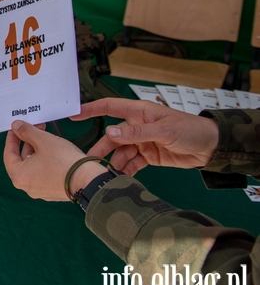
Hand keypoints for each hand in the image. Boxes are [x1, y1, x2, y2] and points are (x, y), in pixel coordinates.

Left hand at [3, 120, 107, 201]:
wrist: (88, 180)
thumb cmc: (64, 162)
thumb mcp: (42, 140)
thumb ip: (26, 131)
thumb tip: (16, 126)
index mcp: (19, 176)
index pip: (8, 154)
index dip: (12, 138)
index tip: (16, 129)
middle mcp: (27, 187)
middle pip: (22, 160)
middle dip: (28, 142)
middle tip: (35, 128)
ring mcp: (41, 191)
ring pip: (34, 166)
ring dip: (37, 150)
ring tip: (46, 137)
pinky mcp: (53, 191)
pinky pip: (44, 173)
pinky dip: (46, 161)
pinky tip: (54, 151)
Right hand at [74, 98, 218, 174]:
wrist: (211, 147)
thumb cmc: (190, 129)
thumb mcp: (163, 130)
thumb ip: (136, 133)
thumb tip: (110, 133)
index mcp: (139, 113)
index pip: (110, 107)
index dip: (91, 110)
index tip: (74, 115)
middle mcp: (137, 126)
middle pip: (112, 136)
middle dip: (101, 149)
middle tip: (89, 161)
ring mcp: (142, 141)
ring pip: (121, 152)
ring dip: (114, 163)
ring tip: (107, 175)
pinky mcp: (148, 156)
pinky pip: (132, 163)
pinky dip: (126, 170)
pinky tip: (120, 177)